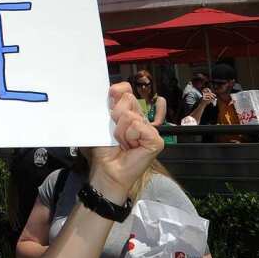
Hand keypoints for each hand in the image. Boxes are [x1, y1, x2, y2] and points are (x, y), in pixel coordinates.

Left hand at [86, 83, 163, 200]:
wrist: (107, 168)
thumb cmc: (104, 149)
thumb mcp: (103, 123)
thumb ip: (109, 106)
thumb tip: (113, 90)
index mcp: (128, 112)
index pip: (126, 89)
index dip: (116, 92)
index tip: (110, 103)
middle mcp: (140, 118)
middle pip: (128, 98)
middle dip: (115, 115)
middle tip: (115, 132)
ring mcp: (150, 129)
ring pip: (131, 115)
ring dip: (120, 131)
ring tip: (122, 142)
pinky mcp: (155, 139)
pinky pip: (138, 127)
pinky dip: (129, 136)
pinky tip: (131, 146)